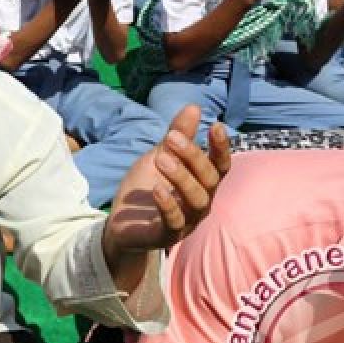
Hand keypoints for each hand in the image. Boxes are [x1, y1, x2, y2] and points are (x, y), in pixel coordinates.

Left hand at [104, 105, 229, 257]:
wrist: (122, 223)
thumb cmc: (147, 188)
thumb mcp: (159, 156)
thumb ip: (177, 136)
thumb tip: (194, 107)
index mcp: (202, 182)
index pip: (220, 165)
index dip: (221, 147)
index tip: (215, 125)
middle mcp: (201, 201)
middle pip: (209, 179)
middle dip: (193, 156)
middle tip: (170, 136)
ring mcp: (187, 220)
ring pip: (197, 200)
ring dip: (181, 177)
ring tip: (161, 159)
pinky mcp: (168, 236)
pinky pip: (175, 222)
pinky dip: (168, 205)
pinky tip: (157, 189)